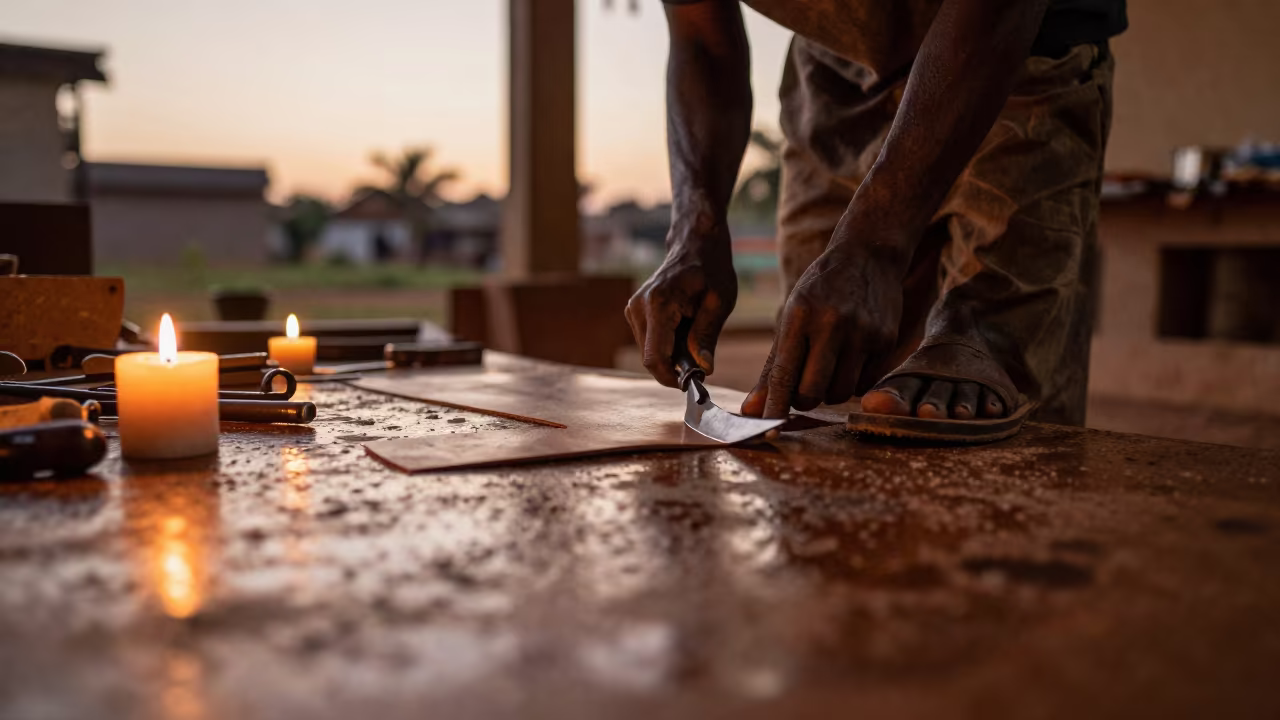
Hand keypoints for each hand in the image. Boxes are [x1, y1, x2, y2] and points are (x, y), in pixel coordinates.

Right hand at [626, 225, 736, 387]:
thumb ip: (707, 336)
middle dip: (675, 368)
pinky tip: (684, 329)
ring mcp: (633, 309)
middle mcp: (638, 307)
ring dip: (672, 356)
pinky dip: (667, 345)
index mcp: (659, 304)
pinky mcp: (634, 312)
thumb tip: (703, 369)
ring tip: (695, 338)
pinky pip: (649, 342)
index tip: (694, 382)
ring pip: (649, 353)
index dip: (672, 378)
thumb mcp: (719, 301)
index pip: (655, 357)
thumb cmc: (711, 268)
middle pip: (650, 359)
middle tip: (702, 362)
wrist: (694, 243)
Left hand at [742, 235, 907, 417]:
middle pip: (812, 392)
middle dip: (803, 400)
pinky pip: (864, 384)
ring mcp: (863, 333)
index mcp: (800, 316)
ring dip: (829, 392)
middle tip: (802, 388)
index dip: (773, 406)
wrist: (868, 255)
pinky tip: (851, 357)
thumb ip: (772, 367)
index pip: (783, 374)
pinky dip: (852, 381)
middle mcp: (832, 324)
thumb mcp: (791, 317)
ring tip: (828, 367)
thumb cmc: (820, 291)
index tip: (766, 428)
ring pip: (840, 393)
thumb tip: (750, 410)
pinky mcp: (886, 340)